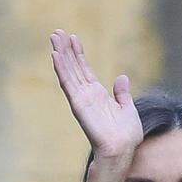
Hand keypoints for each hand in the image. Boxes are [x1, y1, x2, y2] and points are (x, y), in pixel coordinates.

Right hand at [50, 29, 143, 162]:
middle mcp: (86, 95)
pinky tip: (55, 55)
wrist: (122, 148)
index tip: (73, 38)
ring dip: (60, 54)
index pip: (85, 70)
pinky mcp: (78, 104)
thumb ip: (122, 94)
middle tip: (56, 32)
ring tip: (54, 37)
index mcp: (97, 95)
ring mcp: (81, 99)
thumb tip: (121, 77)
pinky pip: (68, 83)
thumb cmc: (126, 134)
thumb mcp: (127, 108)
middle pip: (73, 67)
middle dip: (65, 50)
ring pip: (68, 72)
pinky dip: (61, 69)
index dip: (79, 54)